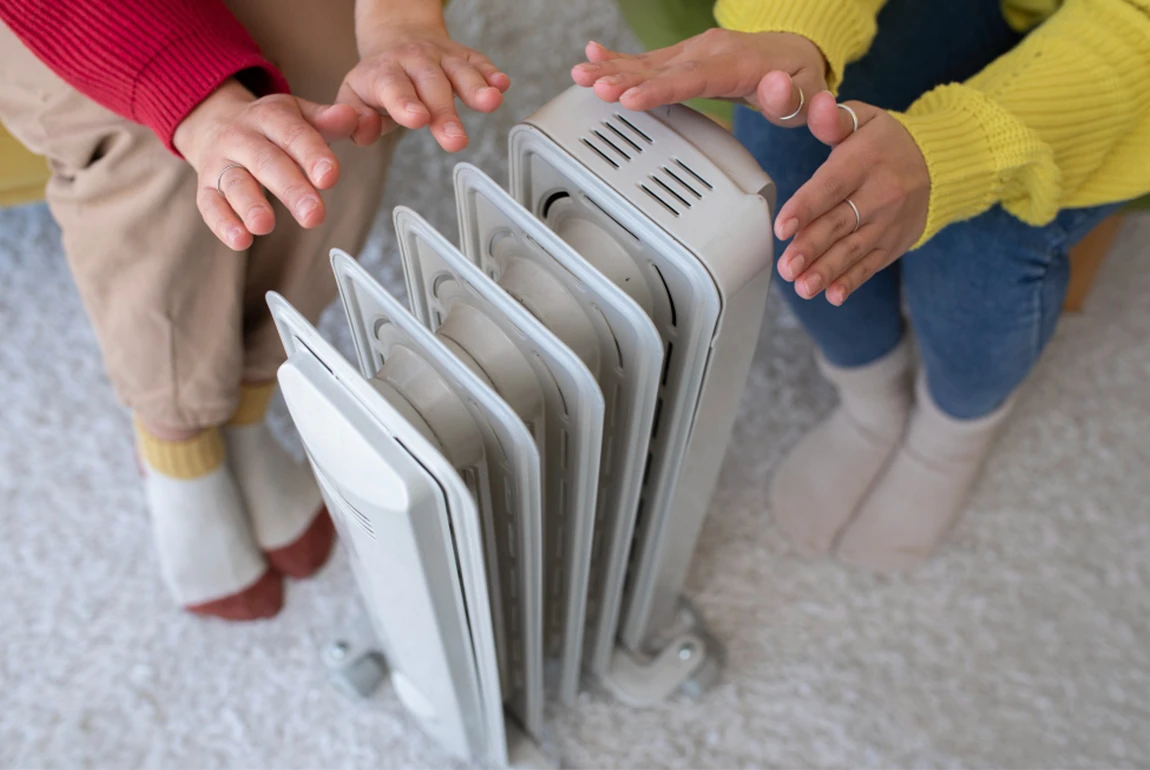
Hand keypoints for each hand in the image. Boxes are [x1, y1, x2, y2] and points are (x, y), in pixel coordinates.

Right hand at [173, 78, 361, 250]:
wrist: (214, 121)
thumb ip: (327, 121)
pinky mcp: (205, 187)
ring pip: (235, 183)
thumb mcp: (298, 115)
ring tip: (266, 226)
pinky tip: (241, 241)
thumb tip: (354, 117)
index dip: (311, 155)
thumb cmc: (271, 127)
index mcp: (270, 116)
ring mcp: (220, 163)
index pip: (292, 134)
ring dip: (250, 205)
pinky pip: (210, 205)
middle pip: (266, 162)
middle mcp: (241, 137)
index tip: (330, 177)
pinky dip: (223, 224)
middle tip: (313, 215)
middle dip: (290, 189)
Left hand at [338, 19, 509, 151]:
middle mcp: (414, 61)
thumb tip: (364, 132)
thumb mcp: (355, 97)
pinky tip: (501, 85)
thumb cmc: (379, 81)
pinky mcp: (463, 57)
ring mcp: (441, 57)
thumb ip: (355, 120)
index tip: (418, 119)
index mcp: (384, 73)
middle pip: (431, 85)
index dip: (404, 103)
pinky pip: (479, 62)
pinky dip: (491, 73)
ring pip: (459, 71)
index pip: (393, 87)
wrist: (397, 37)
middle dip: (445, 112)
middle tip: (456, 140)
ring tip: (490, 102)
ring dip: (476, 87)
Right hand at [571, 30, 826, 124]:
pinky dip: (620, 58)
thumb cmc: (800, 81)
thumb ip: (790, 97)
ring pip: (650, 61)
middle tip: (594, 87)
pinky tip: (594, 54)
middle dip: (625, 78)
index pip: (694, 79)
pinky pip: (650, 57)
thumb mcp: (808, 94)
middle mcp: (711, 51)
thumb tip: (772, 89)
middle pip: (663, 68)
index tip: (634, 99)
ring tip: (580, 73)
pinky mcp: (685, 55)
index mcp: (737, 64)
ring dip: (613, 68)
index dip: (661, 89)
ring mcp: (696, 50)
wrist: (795, 52)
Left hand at [775, 93, 929, 305]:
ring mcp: (889, 222)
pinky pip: (872, 264)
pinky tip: (833, 294)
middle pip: (840, 223)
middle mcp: (880, 193)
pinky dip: (852, 281)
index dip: (805, 207)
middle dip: (811, 248)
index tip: (782, 227)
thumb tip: (819, 106)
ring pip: (854, 249)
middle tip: (787, 267)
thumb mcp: (864, 119)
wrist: (942, 162)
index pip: (832, 186)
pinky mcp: (895, 242)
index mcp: (865, 161)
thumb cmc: (886, 142)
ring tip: (803, 287)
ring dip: (827, 271)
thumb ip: (834, 119)